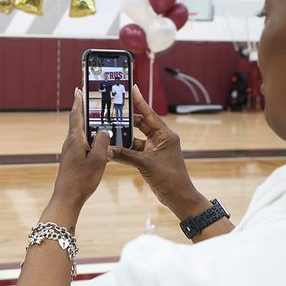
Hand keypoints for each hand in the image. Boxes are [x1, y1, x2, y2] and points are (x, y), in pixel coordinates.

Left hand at [47, 89, 109, 222]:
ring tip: (100, 119)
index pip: (76, 115)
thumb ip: (103, 142)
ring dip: (89, 125)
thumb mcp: (98, 159)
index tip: (78, 88)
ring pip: (81, 133)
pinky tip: (99, 142)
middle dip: (85, 110)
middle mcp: (71, 143)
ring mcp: (71, 152)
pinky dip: (90, 138)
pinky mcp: (73, 160)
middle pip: (78, 122)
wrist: (67, 199)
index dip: (78, 101)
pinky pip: (83, 143)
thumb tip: (104, 130)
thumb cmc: (81, 180)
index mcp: (75, 139)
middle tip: (92, 99)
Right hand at [108, 85, 200, 216]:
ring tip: (109, 129)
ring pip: (136, 138)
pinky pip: (134, 150)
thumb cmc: (169, 178)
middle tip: (113, 110)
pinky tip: (113, 148)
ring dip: (124, 136)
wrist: (178, 197)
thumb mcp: (145, 164)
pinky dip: (124, 150)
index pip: (150, 114)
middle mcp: (161, 139)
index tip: (132, 88)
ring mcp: (155, 149)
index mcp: (165, 135)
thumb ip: (125, 156)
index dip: (140, 101)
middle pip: (141, 124)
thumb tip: (107, 150)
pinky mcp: (150, 159)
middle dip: (128, 119)